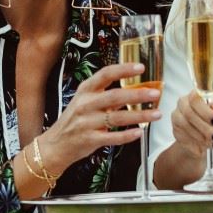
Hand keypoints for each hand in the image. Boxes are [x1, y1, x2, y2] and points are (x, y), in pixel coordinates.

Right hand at [39, 63, 161, 173]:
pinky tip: (139, 132)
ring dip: (140, 116)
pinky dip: (127, 135)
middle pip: (115, 96)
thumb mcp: (85, 101)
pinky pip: (112, 137)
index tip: (141, 67)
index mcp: (86, 91)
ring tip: (156, 114)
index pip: (105, 74)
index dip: (123, 70)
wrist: (55, 144)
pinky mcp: (90, 139)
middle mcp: (86, 105)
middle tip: (155, 93)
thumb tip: (134, 88)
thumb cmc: (74, 121)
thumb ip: (106, 94)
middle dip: (138, 95)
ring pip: (117, 118)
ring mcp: (87, 123)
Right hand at [171, 91, 212, 156]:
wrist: (205, 140)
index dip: (206, 111)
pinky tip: (202, 148)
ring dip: (200, 136)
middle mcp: (184, 103)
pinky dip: (193, 143)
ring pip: (185, 125)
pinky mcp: (174, 129)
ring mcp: (177, 116)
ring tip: (211, 144)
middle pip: (189, 113)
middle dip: (205, 128)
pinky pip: (182, 136)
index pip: (196, 99)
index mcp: (197, 95)